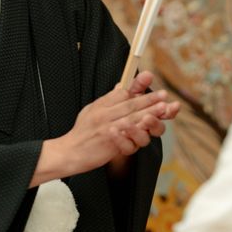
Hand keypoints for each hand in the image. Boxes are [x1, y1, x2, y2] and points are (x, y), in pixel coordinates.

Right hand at [30, 71, 178, 186]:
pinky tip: (149, 127)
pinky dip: (139, 131)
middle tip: (164, 95)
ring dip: (149, 112)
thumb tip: (122, 87)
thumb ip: (108, 100)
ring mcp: (107, 127)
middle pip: (130, 104)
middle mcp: (104, 114)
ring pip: (132, 118)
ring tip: (163, 108)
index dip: (138, 86)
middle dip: (149, 99)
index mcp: (101, 104)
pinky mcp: (109, 142)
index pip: (122, 92)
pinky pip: (127, 136)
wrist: (68, 153)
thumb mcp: (92, 110)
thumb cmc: (81, 132)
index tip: (150, 79)